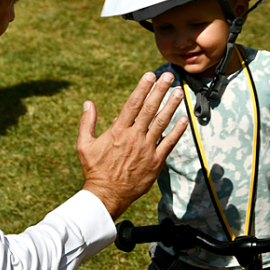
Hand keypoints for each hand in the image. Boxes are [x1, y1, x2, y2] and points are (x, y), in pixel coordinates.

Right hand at [77, 71, 187, 219]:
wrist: (106, 194)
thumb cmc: (94, 170)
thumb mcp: (84, 145)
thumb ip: (87, 122)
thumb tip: (88, 103)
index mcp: (118, 131)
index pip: (132, 104)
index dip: (142, 88)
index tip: (150, 75)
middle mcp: (134, 137)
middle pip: (149, 109)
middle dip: (160, 90)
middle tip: (168, 76)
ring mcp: (146, 149)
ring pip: (162, 123)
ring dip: (171, 105)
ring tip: (179, 92)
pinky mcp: (155, 162)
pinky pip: (169, 143)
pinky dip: (178, 130)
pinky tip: (184, 119)